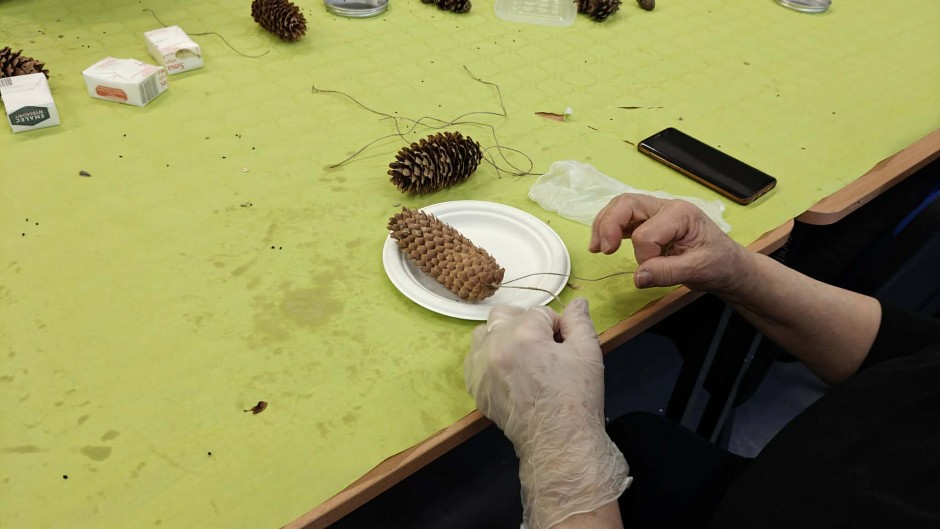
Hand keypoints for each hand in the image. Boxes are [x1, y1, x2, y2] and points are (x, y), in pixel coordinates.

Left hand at [465, 299, 630, 528]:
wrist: (558, 441)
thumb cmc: (576, 397)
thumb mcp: (587, 353)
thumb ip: (579, 322)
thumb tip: (578, 301)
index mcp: (523, 333)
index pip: (540, 312)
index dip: (557, 328)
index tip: (564, 348)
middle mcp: (495, 345)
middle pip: (505, 314)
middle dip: (525, 324)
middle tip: (543, 347)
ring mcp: (480, 366)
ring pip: (484, 333)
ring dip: (502, 337)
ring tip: (522, 358)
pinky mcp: (474, 386)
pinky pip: (474, 359)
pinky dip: (488, 358)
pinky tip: (507, 373)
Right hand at [589, 193, 749, 292]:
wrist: (730, 266)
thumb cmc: (720, 264)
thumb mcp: (699, 270)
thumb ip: (667, 272)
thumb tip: (638, 277)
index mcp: (681, 214)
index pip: (647, 233)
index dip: (645, 257)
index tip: (655, 272)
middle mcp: (667, 208)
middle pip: (627, 204)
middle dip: (609, 225)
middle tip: (604, 250)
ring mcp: (658, 214)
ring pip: (621, 208)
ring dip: (604, 225)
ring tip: (597, 247)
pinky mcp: (651, 223)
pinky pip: (625, 219)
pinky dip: (609, 229)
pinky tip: (602, 244)